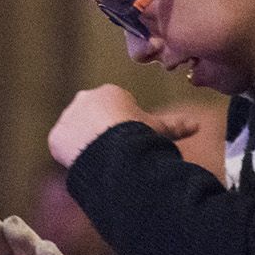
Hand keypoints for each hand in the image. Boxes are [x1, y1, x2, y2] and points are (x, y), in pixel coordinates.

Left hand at [48, 85, 199, 166]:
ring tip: (103, 159)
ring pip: (76, 131)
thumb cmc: (138, 133)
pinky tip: (87, 163)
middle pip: (94, 118)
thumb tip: (198, 125)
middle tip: (116, 151)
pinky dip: (72, 155)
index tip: (130, 139)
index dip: (125, 126)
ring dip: (86, 143)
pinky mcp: (56, 136)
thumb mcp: (158, 128)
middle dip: (103, 132)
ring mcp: (68, 116)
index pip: (116, 108)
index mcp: (109, 92)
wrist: (110, 146)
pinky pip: (63, 146)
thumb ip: (175, 125)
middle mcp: (84, 99)